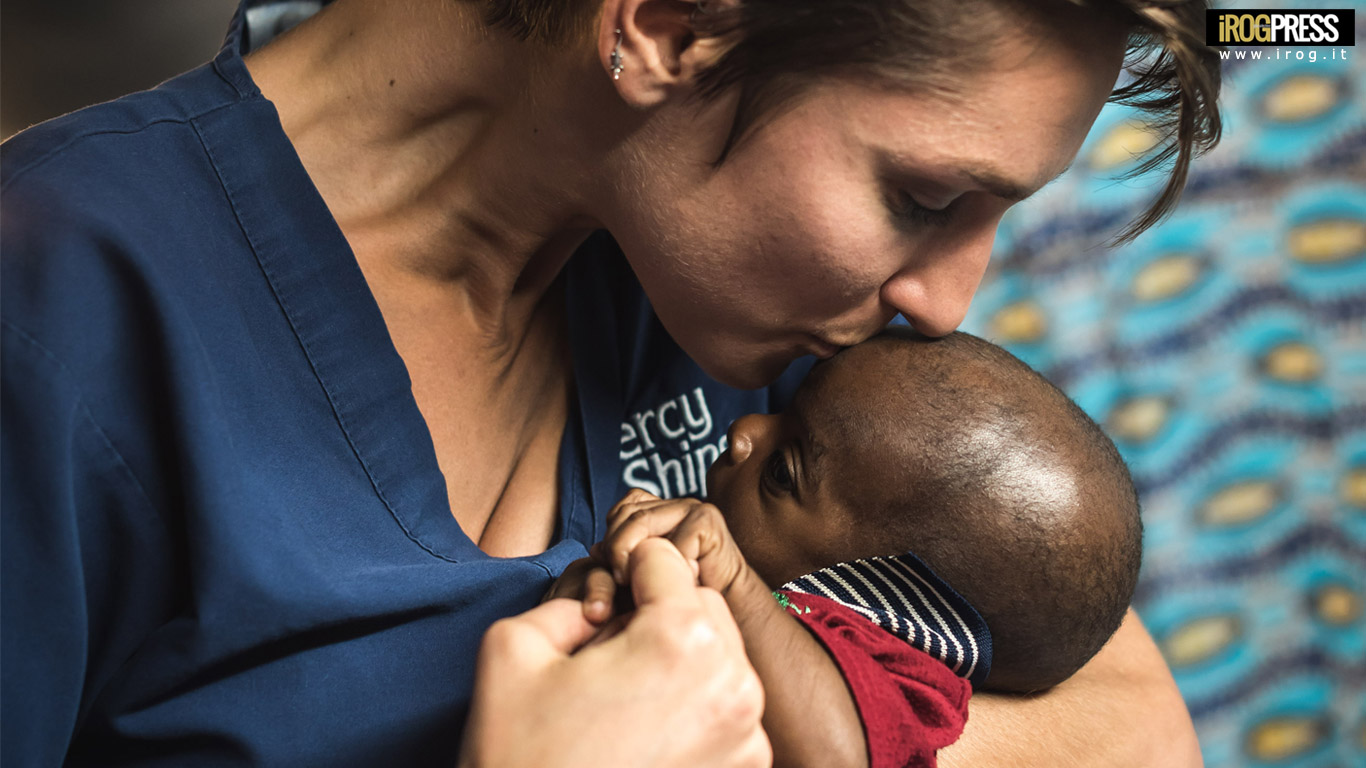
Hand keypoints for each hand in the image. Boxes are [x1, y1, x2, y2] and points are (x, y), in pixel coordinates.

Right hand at [459, 537, 771, 767]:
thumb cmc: (523, 759)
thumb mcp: (511, 648)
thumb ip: (564, 601)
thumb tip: (599, 607)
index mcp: (682, 641)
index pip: (663, 560)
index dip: (622, 573)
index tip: (600, 609)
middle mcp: (733, 685)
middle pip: (702, 606)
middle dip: (659, 617)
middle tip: (607, 661)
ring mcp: (747, 737)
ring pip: (719, 657)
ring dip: (680, 664)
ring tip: (623, 706)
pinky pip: (727, 710)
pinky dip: (694, 710)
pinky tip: (643, 739)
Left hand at [592, 489, 750, 596]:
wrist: (732, 608)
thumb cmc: (685, 597)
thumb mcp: (643, 576)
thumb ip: (619, 560)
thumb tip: (595, 550)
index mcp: (660, 510)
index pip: (620, 511)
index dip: (611, 540)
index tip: (614, 574)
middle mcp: (676, 504)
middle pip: (626, 515)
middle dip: (616, 549)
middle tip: (620, 581)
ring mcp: (692, 508)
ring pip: (640, 524)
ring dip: (635, 558)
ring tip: (643, 584)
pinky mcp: (707, 521)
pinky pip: (670, 541)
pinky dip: (669, 568)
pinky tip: (677, 584)